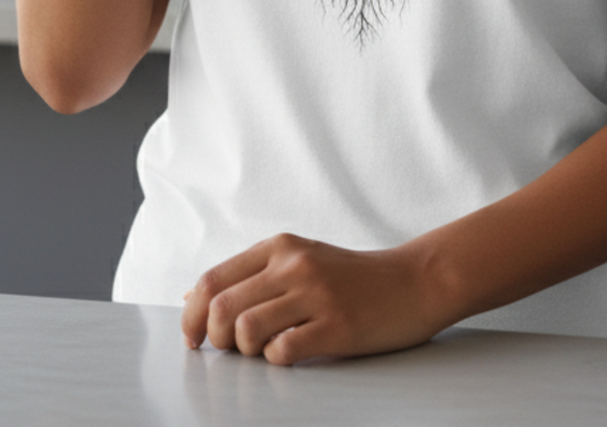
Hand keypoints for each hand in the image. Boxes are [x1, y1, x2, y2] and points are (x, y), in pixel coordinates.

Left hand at [179, 233, 449, 364]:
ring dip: (247, 352)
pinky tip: (294, 352)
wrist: (414, 280)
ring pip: (246, 330)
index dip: (191, 316)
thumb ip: (251, 275)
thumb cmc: (353, 278)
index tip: (194, 339)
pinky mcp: (337, 326)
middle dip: (216, 339)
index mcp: (280, 247)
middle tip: (233, 350)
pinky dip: (278, 360)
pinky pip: (283, 351)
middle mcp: (294, 265)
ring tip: (266, 350)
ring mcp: (316, 294)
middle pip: (221, 308)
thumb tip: (194, 296)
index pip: (213, 280)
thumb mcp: (300, 260)